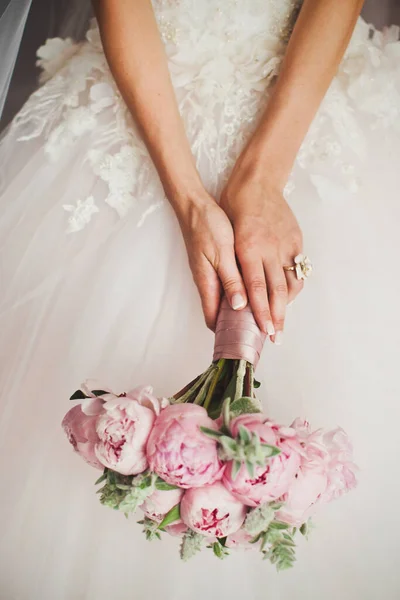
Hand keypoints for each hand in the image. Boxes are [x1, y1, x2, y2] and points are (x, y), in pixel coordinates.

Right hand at [175, 193, 247, 329]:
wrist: (195, 205)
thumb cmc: (207, 226)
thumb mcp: (222, 253)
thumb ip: (231, 280)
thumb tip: (238, 307)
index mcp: (207, 283)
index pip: (214, 320)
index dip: (228, 333)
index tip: (249, 339)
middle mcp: (207, 283)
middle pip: (221, 314)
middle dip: (238, 325)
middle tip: (260, 331)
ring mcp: (210, 274)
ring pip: (226, 301)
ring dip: (241, 310)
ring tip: (262, 316)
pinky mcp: (215, 265)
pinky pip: (229, 286)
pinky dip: (241, 293)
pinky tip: (254, 291)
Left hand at [220, 163, 303, 342]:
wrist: (257, 180)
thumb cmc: (234, 207)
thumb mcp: (226, 236)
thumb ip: (231, 267)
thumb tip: (234, 297)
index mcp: (250, 249)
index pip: (257, 288)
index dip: (261, 312)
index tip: (265, 330)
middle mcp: (271, 249)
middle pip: (278, 290)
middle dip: (278, 316)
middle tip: (277, 336)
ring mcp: (286, 244)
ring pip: (292, 280)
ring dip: (287, 302)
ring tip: (281, 318)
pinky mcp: (295, 239)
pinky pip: (298, 266)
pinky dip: (293, 283)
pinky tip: (287, 293)